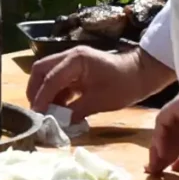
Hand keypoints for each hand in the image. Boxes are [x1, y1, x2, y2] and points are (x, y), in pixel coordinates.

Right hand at [26, 43, 172, 121]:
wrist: (143, 74)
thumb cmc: (124, 85)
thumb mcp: (99, 101)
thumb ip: (76, 111)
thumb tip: (59, 123)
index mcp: (76, 60)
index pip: (50, 79)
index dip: (41, 98)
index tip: (37, 115)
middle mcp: (70, 56)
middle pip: (41, 70)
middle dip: (35, 90)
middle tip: (36, 110)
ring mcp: (72, 61)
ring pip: (47, 74)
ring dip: (43, 92)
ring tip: (45, 111)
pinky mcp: (76, 69)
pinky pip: (58, 80)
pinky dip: (55, 93)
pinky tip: (57, 108)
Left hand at [148, 95, 178, 179]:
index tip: (178, 168)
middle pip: (178, 138)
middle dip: (168, 155)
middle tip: (157, 173)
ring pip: (167, 131)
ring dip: (159, 150)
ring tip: (152, 169)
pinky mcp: (178, 105)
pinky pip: (163, 123)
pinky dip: (160, 139)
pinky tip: (160, 154)